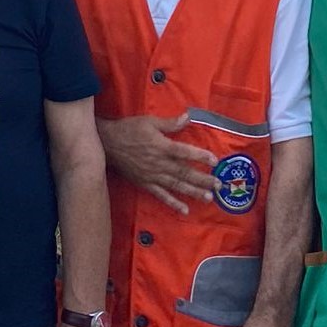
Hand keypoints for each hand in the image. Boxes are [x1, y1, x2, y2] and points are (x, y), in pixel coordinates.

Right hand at [98, 113, 218, 213]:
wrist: (108, 144)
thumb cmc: (129, 129)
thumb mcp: (149, 122)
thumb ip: (170, 123)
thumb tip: (188, 117)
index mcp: (162, 146)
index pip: (185, 152)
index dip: (200, 156)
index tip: (214, 161)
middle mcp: (160, 163)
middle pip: (184, 172)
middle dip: (203, 179)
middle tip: (218, 185)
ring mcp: (153, 175)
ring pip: (177, 185)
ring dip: (193, 192)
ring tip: (209, 198)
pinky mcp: (146, 184)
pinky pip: (162, 195)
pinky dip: (173, 203)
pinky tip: (185, 210)